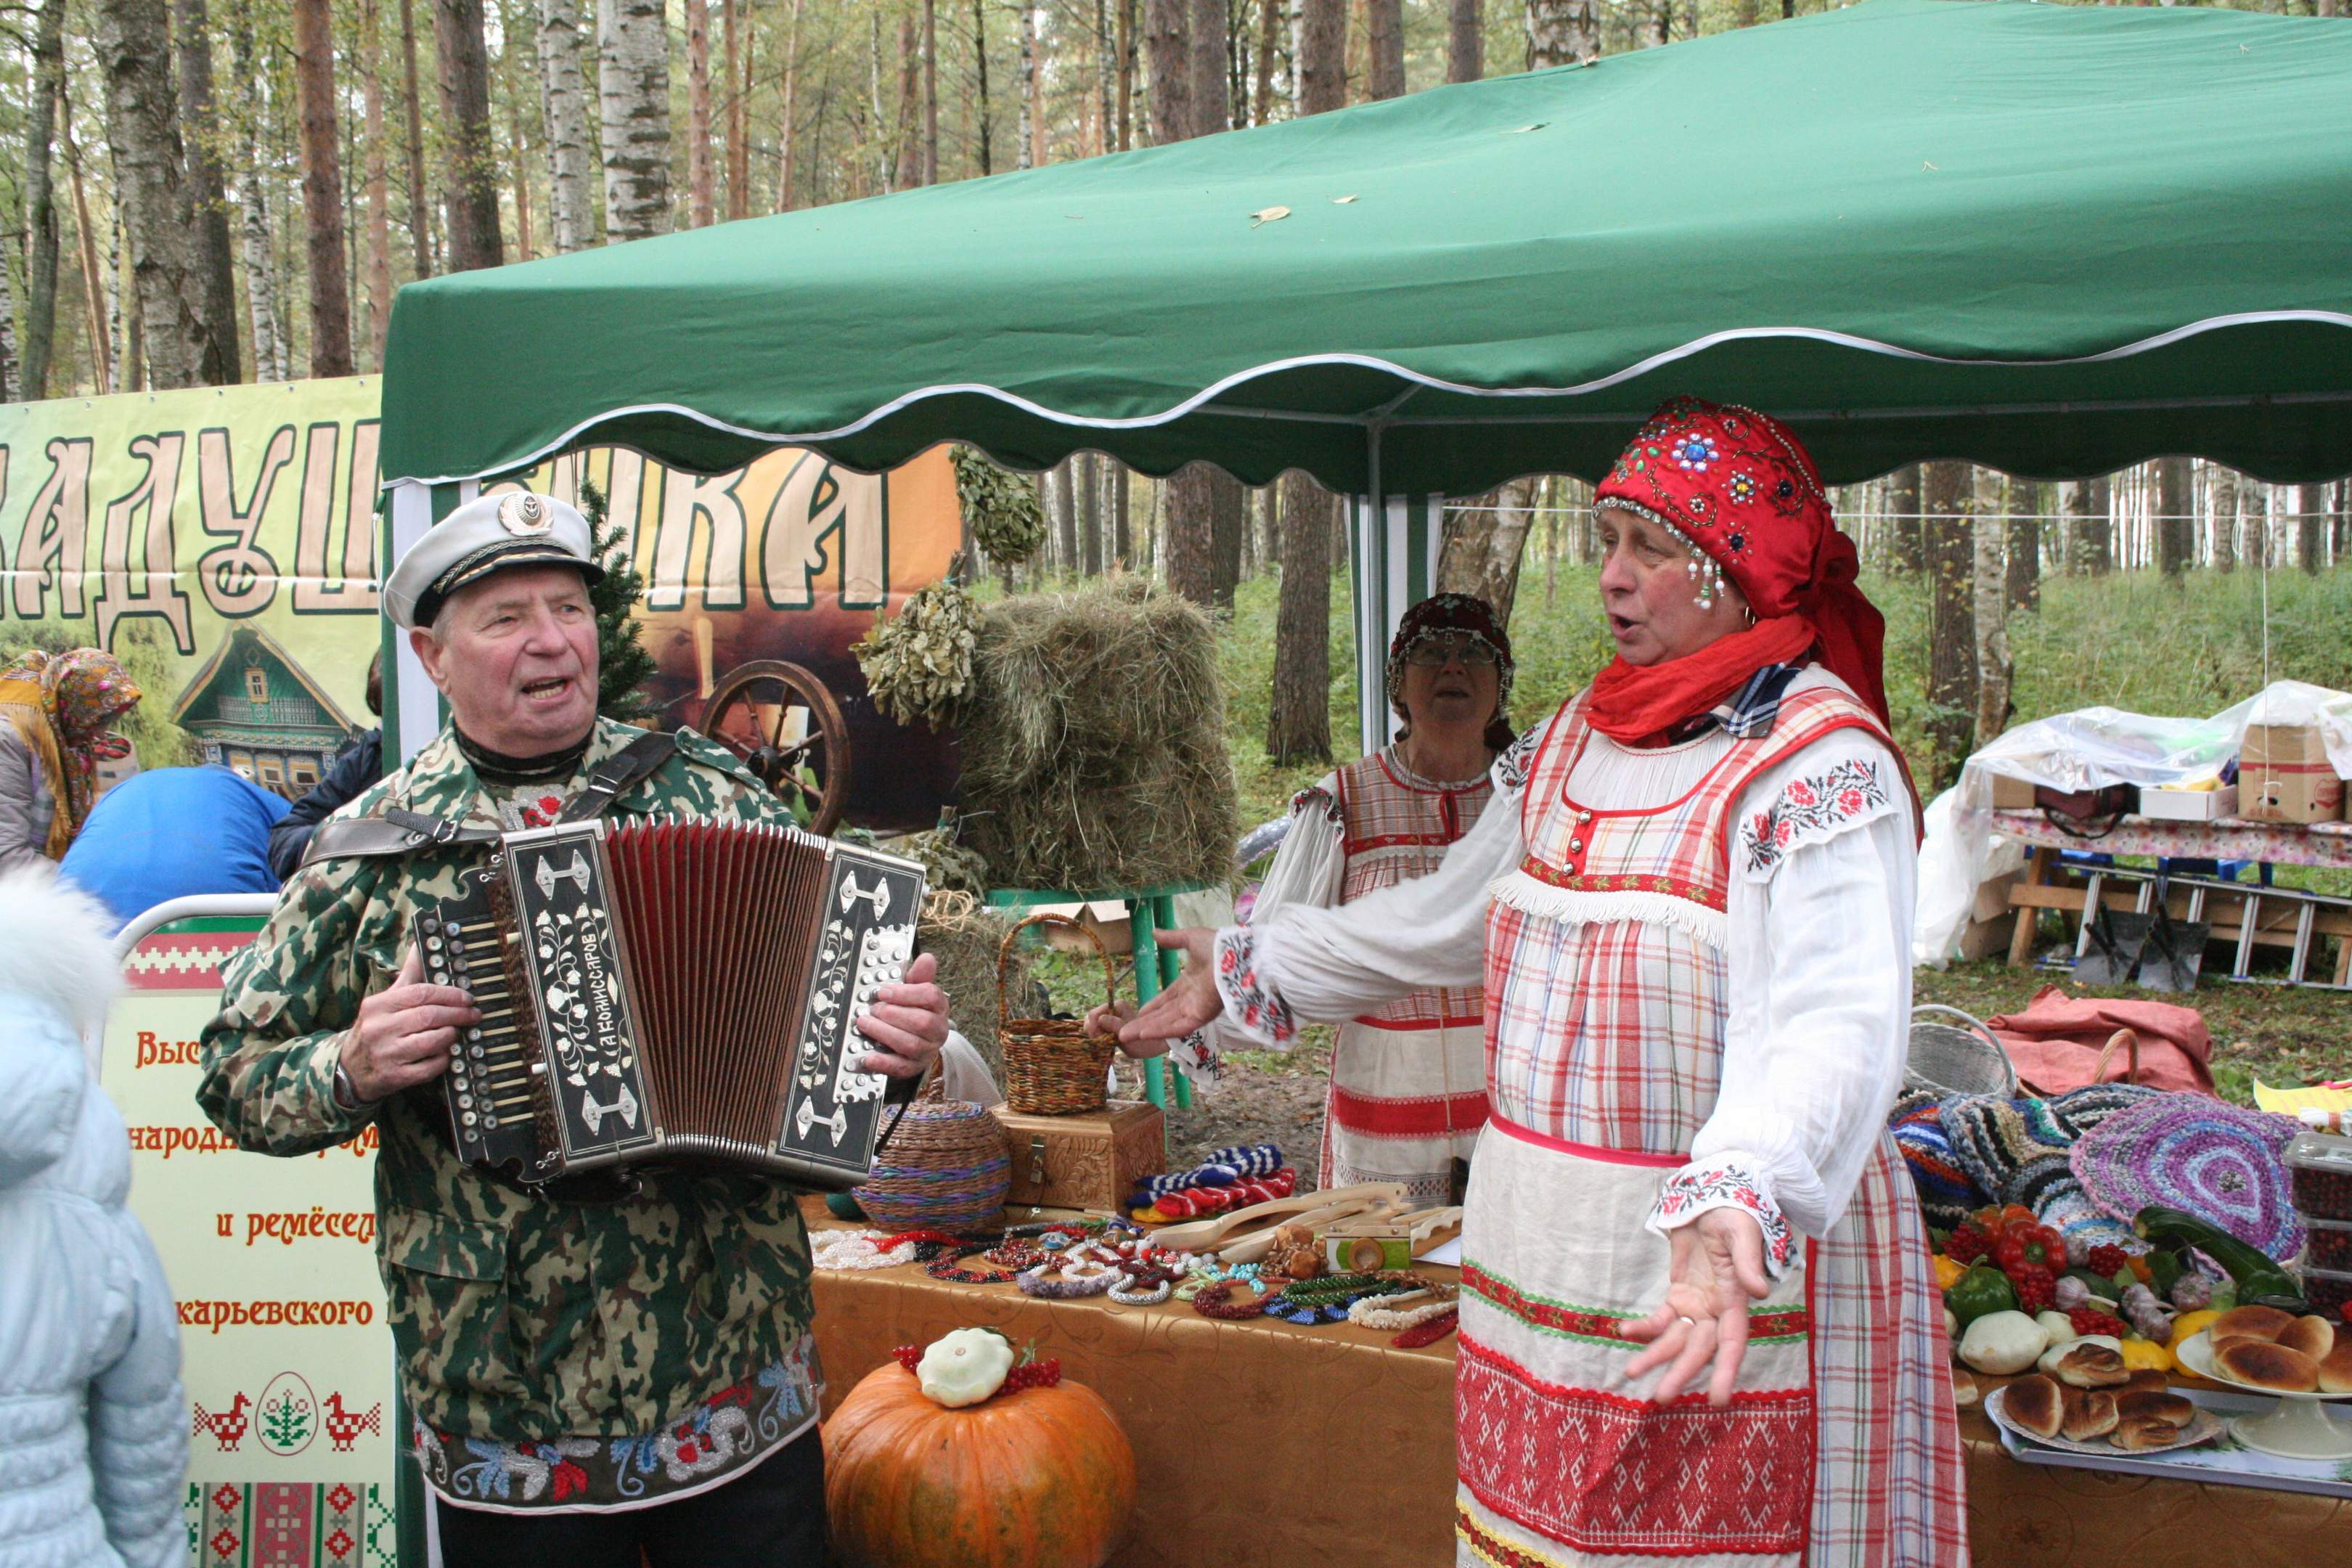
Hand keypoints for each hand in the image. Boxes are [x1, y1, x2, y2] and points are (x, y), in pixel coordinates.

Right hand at [341, 944, 478, 1101]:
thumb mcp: (385, 1001)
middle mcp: (379, 1029)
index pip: (420, 993)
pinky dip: (443, 1058)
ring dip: (450, 1035)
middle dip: (458, 1014)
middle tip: (473, 1014)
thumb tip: (420, 945)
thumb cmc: (375, 1029)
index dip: (449, 994)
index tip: (467, 997)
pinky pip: (431, 1067)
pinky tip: (444, 1052)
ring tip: (455, 1032)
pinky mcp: (396, 1077)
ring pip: (432, 1041)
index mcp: (377, 1006)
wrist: (351, 1070)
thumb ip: (407, 975)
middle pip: (429, 1016)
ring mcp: (387, 1054)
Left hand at [854, 951, 949, 1077]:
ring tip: (865, 1023)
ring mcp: (927, 1050)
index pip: (930, 996)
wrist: (921, 1042)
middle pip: (922, 1022)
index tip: (883, 991)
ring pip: (910, 1044)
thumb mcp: (917, 991)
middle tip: (873, 1008)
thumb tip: (926, 958)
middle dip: (893, 1014)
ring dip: (884, 1033)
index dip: (906, 993)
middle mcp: (937, 1030)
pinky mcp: (914, 1067)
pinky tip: (868, 1056)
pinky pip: (901, 1067)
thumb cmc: (915, 1011)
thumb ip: (918, 976)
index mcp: (939, 1007)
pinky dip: (883, 1063)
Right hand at [1082, 1000, 1165, 1059]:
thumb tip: (1100, 1018)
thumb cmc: (1143, 1042)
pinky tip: (1104, 1043)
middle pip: (1090, 1018)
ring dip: (1094, 1035)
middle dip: (1093, 1031)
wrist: (1151, 1046)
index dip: (1093, 1028)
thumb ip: (1115, 1026)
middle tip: (1102, 1042)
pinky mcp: (1107, 1024)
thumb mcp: (1130, 1037)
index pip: (1094, 1014)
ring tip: (1104, 1043)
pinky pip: (1095, 1029)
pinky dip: (1096, 1037)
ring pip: (1091, 1023)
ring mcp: (1109, 1016)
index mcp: (1117, 1006)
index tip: (1099, 1039)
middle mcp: (1112, 1008)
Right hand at [1113, 929, 1225, 1047]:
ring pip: (1165, 1023)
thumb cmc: (1218, 946)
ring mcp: (1196, 1010)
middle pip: (1162, 1015)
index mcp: (1189, 984)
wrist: (1236, 955)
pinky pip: (1178, 1027)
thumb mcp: (1190, 939)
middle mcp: (1191, 1000)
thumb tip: (1154, 933)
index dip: (1152, 1007)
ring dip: (1145, 1030)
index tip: (1137, 1013)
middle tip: (1122, 1031)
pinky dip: (1160, 1031)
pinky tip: (1144, 1034)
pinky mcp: (1200, 1017)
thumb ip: (1172, 939)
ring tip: (1124, 1036)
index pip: (1166, 999)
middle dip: (1141, 1023)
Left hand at [1620, 1208, 1772, 1406]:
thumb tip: (1760, 1293)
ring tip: (1631, 1373)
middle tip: (1661, 1397)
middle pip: (1699, 1348)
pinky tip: (1626, 1331)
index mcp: (1736, 1299)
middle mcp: (1717, 1308)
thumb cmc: (1735, 1213)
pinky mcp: (1680, 1293)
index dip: (1726, 1370)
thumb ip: (1746, 1264)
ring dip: (1655, 1356)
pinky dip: (1645, 1327)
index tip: (1718, 1400)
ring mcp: (1697, 1303)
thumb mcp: (1741, 1234)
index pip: (1732, 1341)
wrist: (1714, 1196)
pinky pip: (1661, 1318)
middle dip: (1681, 1372)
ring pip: (1676, 1339)